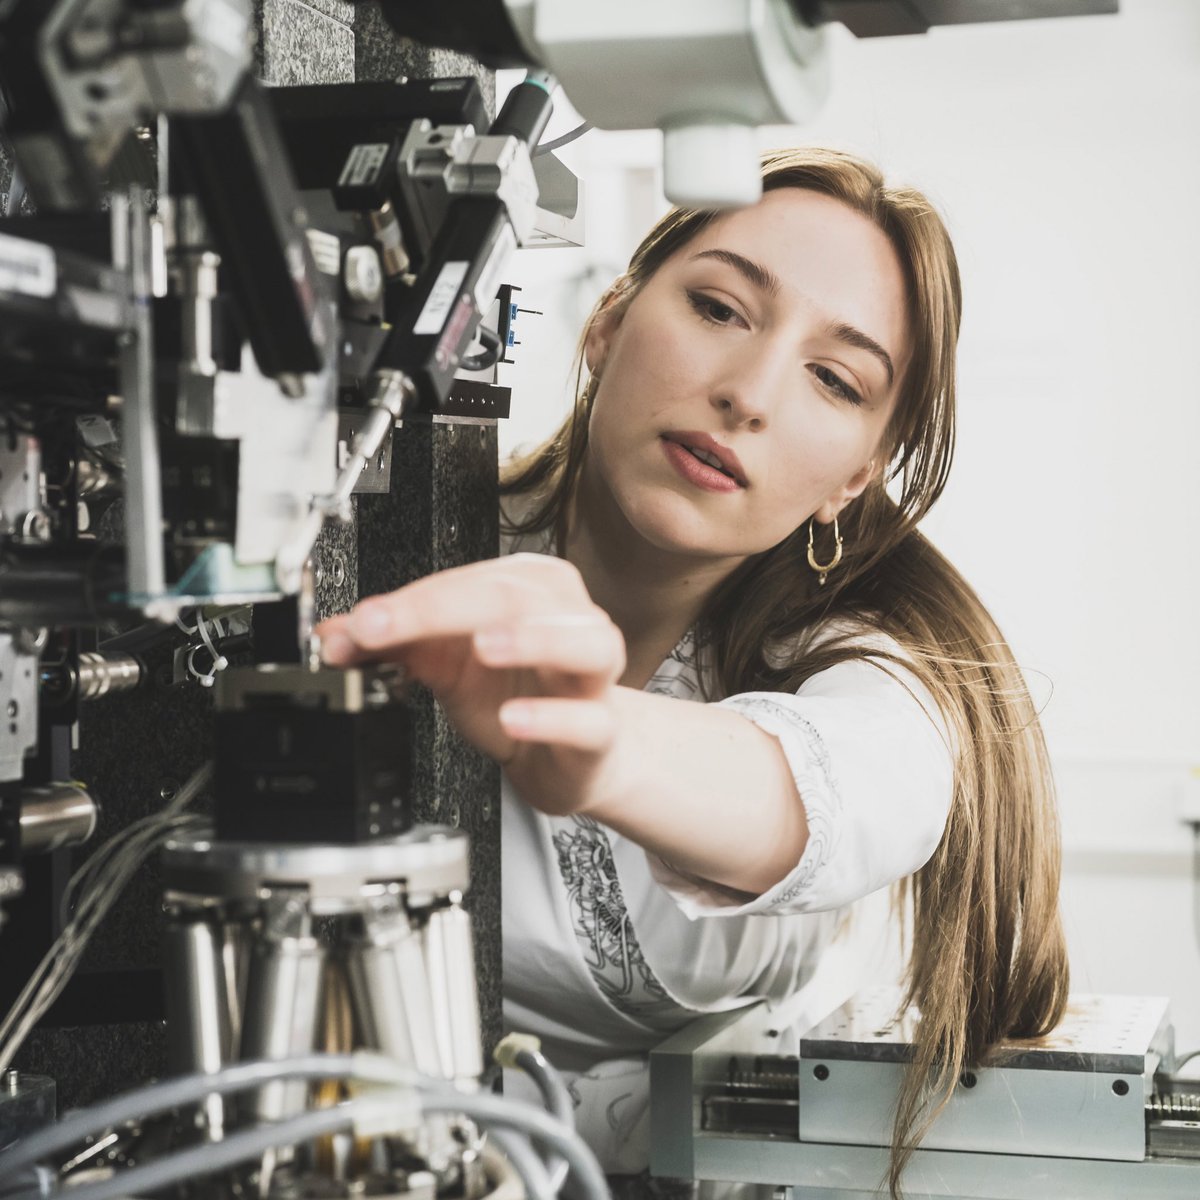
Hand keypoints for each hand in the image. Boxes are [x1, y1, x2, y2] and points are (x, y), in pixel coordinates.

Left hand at [315, 554, 627, 814]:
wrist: (563, 755)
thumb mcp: (446, 666)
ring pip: (579, 640)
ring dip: (532, 638)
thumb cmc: (514, 696)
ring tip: (484, 646)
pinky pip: (588, 718)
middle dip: (443, 609)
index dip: (410, 601)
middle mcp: (568, 617)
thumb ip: (395, 646)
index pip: (468, 582)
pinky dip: (552, 716)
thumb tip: (334, 637)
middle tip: (387, 628)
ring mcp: (592, 672)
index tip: (362, 622)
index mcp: (529, 588)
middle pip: (516, 597)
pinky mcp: (602, 727)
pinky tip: (514, 717)